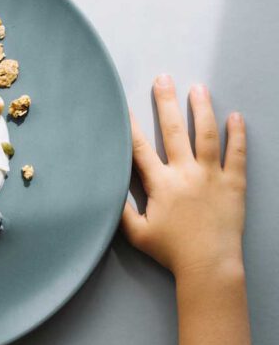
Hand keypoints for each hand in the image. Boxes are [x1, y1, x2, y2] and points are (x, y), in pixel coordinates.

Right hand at [121, 74, 245, 275]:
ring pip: (206, 134)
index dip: (129, 126)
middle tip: (163, 80)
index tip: (123, 107)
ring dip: (201, 109)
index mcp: (160, 184)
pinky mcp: (233, 183)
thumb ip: (121, 211)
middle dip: (166, 102)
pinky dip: (237, 134)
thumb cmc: (172, 251)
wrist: (209, 264)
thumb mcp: (137, 234)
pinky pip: (236, 154)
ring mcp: (211, 176)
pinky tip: (236, 117)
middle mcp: (185, 173)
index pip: (139, 148)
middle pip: (174, 130)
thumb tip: (108, 193)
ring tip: (197, 88)